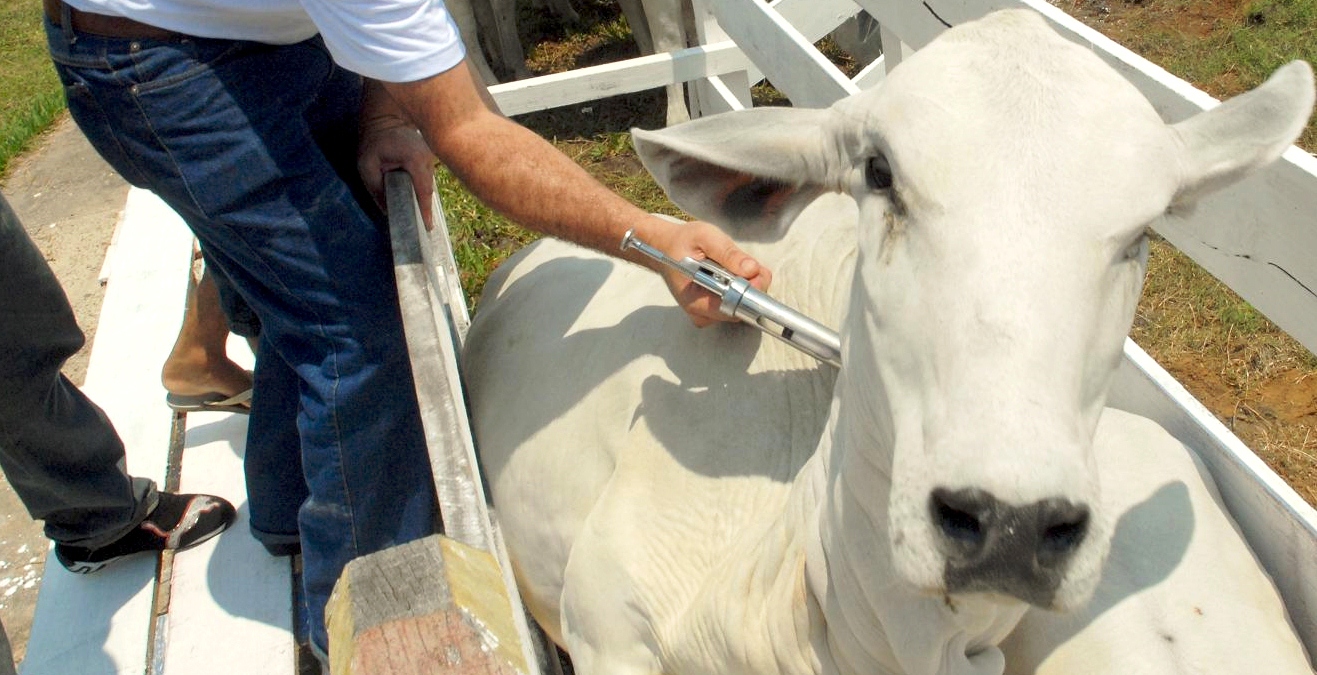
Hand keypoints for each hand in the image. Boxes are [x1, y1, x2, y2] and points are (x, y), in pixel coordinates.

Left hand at [357, 116, 438, 229]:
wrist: (386, 116)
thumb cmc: (374, 140)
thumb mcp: (366, 165)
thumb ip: (376, 189)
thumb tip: (386, 212)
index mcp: (415, 160)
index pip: (424, 190)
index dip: (425, 210)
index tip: (427, 227)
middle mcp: (428, 159)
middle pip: (427, 189)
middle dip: (423, 207)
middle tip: (421, 227)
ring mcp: (431, 158)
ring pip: (428, 184)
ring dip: (422, 198)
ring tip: (418, 216)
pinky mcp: (430, 158)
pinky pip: (426, 178)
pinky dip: (421, 188)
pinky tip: (415, 198)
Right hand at [642, 219, 772, 326]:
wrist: (667, 247)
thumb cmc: (682, 241)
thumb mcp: (704, 237)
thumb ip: (728, 253)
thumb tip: (751, 269)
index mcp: (695, 301)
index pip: (732, 308)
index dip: (749, 292)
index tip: (755, 272)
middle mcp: (702, 314)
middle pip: (741, 309)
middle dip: (750, 285)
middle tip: (743, 262)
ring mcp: (709, 314)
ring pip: (743, 306)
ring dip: (746, 284)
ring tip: (731, 264)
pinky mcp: (715, 309)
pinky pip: (739, 302)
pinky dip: (743, 285)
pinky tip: (732, 271)